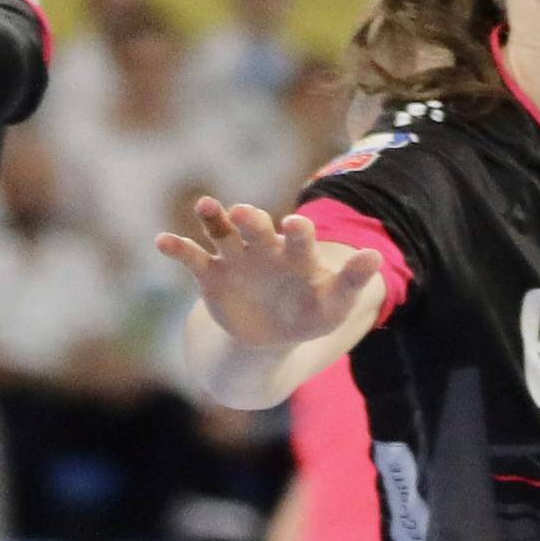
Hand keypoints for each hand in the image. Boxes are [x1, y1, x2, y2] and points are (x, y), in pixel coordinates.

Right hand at [159, 199, 388, 356]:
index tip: (295, 224)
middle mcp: (265, 248)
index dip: (297, 232)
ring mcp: (236, 258)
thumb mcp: (334, 303)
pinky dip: (178, 247)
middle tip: (245, 212)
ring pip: (222, 232)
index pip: (298, 238)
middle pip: (256, 228)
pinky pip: (192, 256)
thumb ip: (353, 281)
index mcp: (297, 253)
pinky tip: (163, 240)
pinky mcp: (210, 273)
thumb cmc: (311, 313)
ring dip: (213, 218)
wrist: (273, 335)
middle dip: (251, 219)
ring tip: (205, 205)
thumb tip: (377, 257)